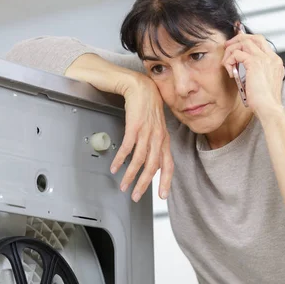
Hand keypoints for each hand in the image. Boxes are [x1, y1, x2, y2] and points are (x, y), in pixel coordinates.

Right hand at [110, 75, 173, 202]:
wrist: (141, 87)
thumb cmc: (148, 107)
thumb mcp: (157, 129)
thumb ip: (156, 147)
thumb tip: (153, 164)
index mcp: (164, 141)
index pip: (168, 166)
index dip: (166, 182)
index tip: (162, 196)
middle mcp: (158, 139)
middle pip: (152, 167)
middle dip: (143, 185)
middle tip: (135, 195)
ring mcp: (147, 133)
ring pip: (140, 161)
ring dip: (130, 176)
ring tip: (123, 185)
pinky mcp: (135, 127)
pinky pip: (128, 148)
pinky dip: (121, 160)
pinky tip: (116, 167)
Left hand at [221, 33, 284, 118]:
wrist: (269, 109)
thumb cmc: (265, 102)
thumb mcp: (263, 84)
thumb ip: (258, 73)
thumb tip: (244, 69)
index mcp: (275, 62)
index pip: (261, 43)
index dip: (247, 42)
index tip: (237, 48)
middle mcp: (271, 57)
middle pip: (254, 37)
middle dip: (238, 40)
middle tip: (228, 47)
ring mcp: (264, 59)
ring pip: (244, 42)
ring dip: (231, 51)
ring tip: (227, 63)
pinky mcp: (254, 63)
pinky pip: (237, 53)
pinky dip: (230, 60)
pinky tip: (230, 72)